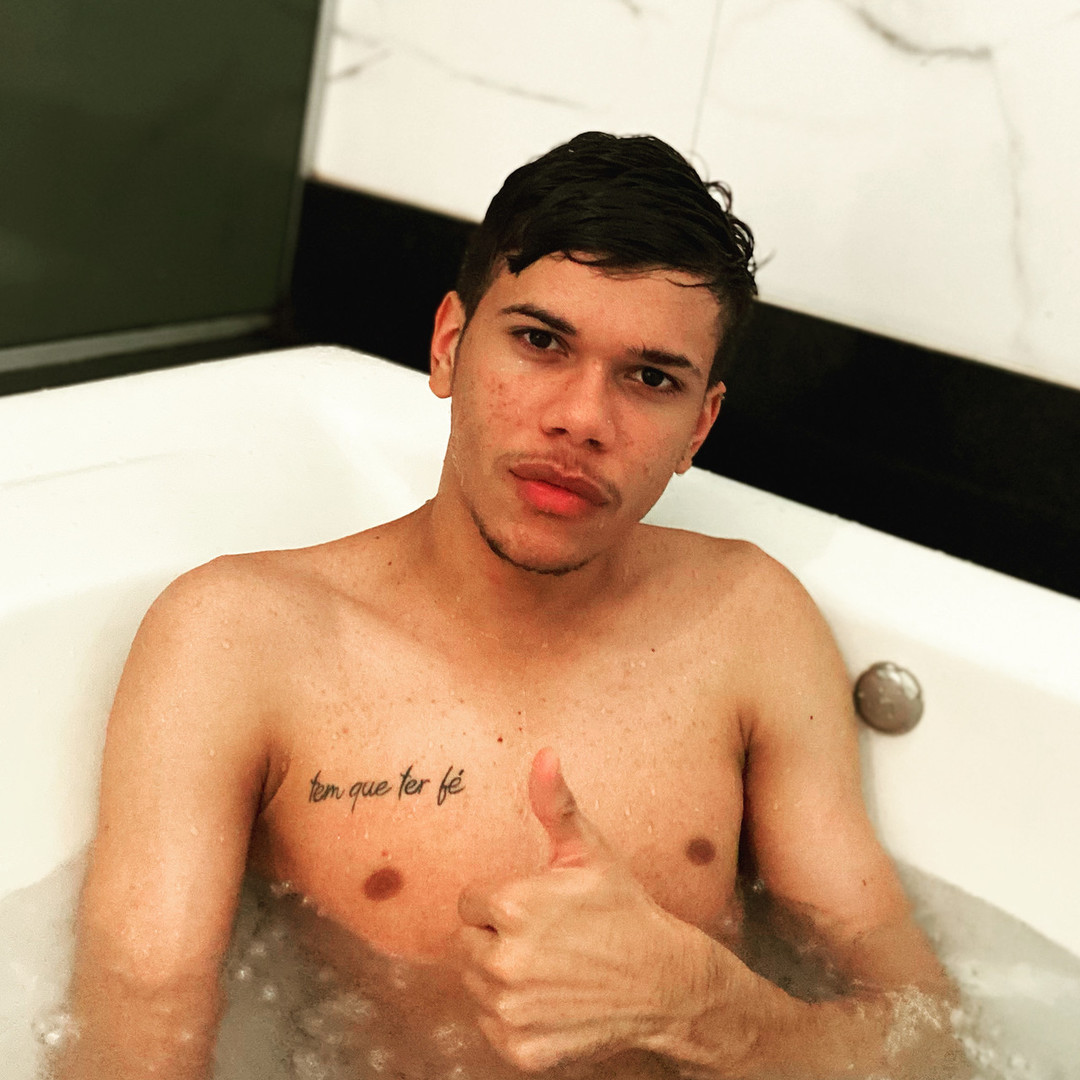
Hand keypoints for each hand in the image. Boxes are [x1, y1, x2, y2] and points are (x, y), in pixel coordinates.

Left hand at [452, 748, 701, 1072]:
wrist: (665, 981)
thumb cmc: (623, 909)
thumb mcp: (590, 852)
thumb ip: (556, 803)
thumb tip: (544, 753)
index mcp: (511, 906)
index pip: (471, 903)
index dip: (503, 903)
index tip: (538, 908)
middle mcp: (503, 961)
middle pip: (467, 945)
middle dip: (497, 939)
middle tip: (545, 938)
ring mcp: (511, 1010)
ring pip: (477, 986)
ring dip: (503, 978)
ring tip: (549, 968)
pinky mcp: (520, 1049)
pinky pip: (492, 1027)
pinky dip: (514, 1018)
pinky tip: (550, 1001)